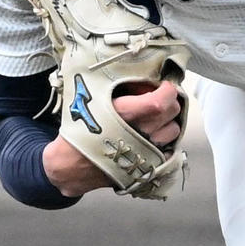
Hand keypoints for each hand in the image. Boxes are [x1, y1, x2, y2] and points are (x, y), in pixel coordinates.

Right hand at [43, 78, 182, 197]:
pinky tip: (152, 135)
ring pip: (173, 130)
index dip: (167, 89)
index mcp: (126, 114)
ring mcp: (147, 151)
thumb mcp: (93, 98)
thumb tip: (142, 78)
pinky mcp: (149, 166)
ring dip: (167, 121)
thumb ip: (120, 87)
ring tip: (154, 118)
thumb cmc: (80, 130)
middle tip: (158, 98)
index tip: (163, 85)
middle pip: (172, 112)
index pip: (162, 99)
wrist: (71, 166)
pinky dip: (164, 139)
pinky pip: (169, 147)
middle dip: (168, 101)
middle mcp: (141, 133)